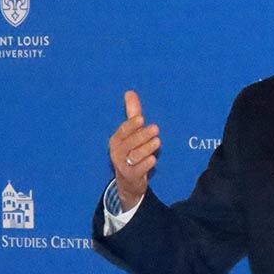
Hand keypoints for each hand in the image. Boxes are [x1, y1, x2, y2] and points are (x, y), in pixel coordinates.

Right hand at [108, 90, 160, 209]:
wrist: (128, 180)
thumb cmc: (130, 151)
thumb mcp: (130, 133)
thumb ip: (132, 113)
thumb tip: (130, 92)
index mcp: (116, 140)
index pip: (123, 131)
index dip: (131, 125)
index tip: (141, 119)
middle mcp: (117, 152)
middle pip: (129, 143)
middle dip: (142, 135)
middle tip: (155, 129)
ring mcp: (123, 165)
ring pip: (134, 156)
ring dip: (146, 148)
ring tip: (158, 141)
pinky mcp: (131, 176)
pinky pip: (138, 170)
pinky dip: (145, 164)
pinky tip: (153, 159)